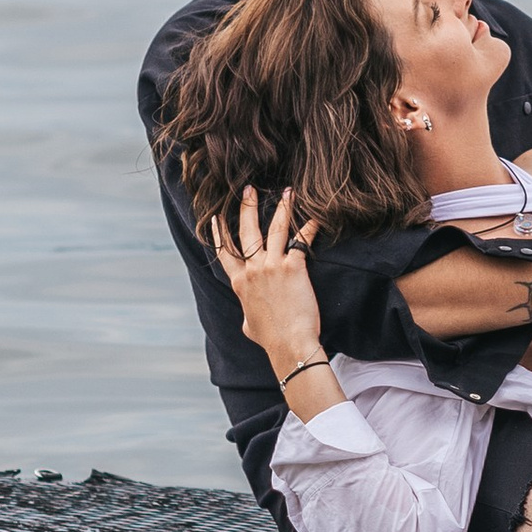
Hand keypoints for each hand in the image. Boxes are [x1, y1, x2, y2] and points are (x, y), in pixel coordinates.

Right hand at [209, 188, 323, 374]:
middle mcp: (252, 270)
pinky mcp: (293, 267)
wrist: (288, 343)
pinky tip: (317, 215)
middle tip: (248, 188)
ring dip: (282, 208)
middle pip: (246, 232)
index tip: (215, 217)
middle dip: (246, 207)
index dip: (219, 233)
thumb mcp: (248, 325)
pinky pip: (301, 240)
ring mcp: (271, 266)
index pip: (225, 252)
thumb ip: (247, 312)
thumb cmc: (270, 339)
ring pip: (274, 229)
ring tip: (287, 191)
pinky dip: (310, 226)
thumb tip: (249, 316)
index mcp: (239, 283)